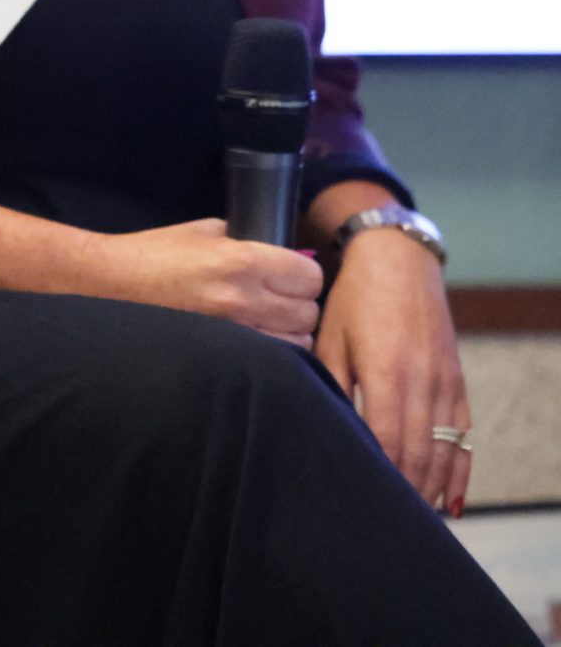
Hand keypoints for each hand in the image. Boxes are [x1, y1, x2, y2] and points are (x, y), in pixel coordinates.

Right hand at [92, 217, 323, 345]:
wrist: (107, 285)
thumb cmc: (150, 254)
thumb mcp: (201, 232)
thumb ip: (242, 239)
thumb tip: (275, 250)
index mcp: (242, 260)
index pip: (310, 277)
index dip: (302, 276)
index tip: (290, 276)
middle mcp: (244, 299)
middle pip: (307, 313)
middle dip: (297, 306)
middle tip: (277, 301)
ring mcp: (235, 334)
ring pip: (297, 344)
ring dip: (287, 334)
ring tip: (266, 325)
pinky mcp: (222, 358)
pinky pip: (273, 364)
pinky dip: (272, 355)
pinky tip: (254, 345)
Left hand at [316, 228, 470, 513]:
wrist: (399, 263)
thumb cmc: (355, 299)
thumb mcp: (330, 336)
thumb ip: (329, 382)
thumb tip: (321, 423)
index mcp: (387, 372)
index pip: (385, 439)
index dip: (377, 474)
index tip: (362, 499)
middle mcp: (423, 383)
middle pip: (417, 453)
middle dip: (403, 490)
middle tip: (383, 521)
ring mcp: (446, 385)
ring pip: (445, 451)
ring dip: (431, 488)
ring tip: (413, 519)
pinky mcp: (457, 383)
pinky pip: (464, 438)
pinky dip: (459, 471)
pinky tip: (449, 499)